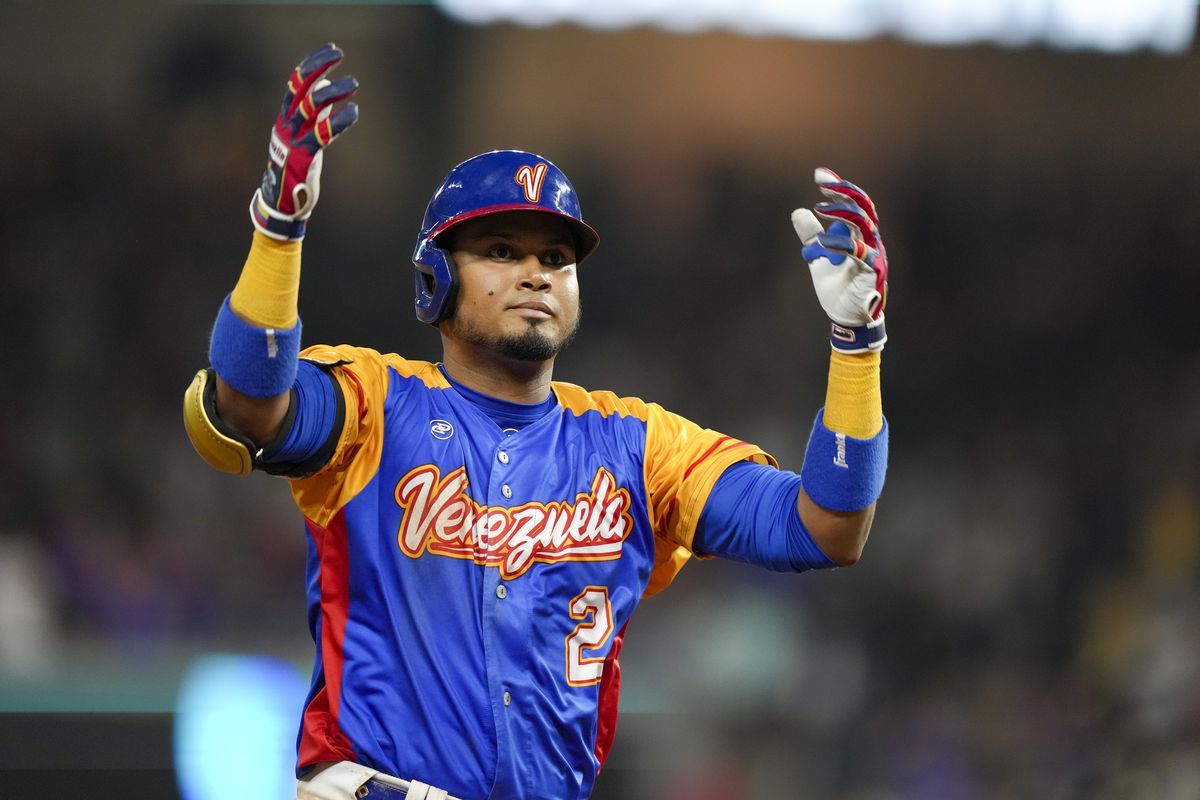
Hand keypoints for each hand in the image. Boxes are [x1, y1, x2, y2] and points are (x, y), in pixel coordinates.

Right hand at [250, 43, 358, 240]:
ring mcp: (292, 139)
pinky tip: (353, 112)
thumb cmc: (295, 167)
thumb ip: (313, 110)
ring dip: (333, 92)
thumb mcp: (303, 134)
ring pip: (310, 106)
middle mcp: (286, 124)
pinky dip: (337, 121)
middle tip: (339, 55)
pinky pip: (320, 134)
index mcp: (285, 117)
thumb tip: (324, 84)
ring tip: (354, 84)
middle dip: (318, 67)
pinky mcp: (302, 156)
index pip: (295, 81)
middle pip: (299, 87)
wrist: (282, 202)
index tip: (332, 50)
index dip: (313, 63)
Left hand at [791, 168, 888, 352]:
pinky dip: (842, 244)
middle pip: (864, 207)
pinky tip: (823, 241)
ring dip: (843, 213)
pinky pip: (860, 253)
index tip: (821, 175)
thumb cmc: (837, 286)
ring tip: (820, 207)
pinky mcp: (871, 271)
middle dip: (844, 192)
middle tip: (823, 183)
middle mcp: (871, 240)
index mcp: (862, 234)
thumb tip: (798, 212)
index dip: (840, 188)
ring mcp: (874, 254)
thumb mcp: (819, 256)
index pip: (856, 204)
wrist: (845, 315)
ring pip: (865, 224)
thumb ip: (811, 236)